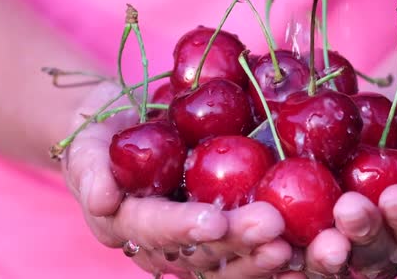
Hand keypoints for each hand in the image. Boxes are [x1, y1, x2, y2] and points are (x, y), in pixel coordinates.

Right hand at [61, 82, 290, 277]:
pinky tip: (309, 245)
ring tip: (294, 245)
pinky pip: (252, 248)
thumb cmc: (105, 137)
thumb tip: (103, 201)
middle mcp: (168, 244)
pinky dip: (280, 252)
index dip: (183, 228)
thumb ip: (91, 171)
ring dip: (262, 257)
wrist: (129, 135)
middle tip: (271, 227)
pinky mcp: (227, 231)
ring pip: (231, 261)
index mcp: (131, 225)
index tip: (213, 221)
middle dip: (237, 243)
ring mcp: (199, 241)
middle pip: (202, 253)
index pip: (156, 229)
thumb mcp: (87, 145)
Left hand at [302, 105, 396, 277]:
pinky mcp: (308, 231)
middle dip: (365, 232)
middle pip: (375, 255)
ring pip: (335, 258)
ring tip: (317, 220)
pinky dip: (286, 241)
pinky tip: (275, 225)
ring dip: (325, 247)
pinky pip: (296, 243)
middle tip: (352, 207)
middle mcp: (383, 249)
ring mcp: (344, 244)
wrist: (387, 120)